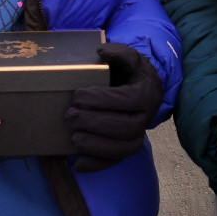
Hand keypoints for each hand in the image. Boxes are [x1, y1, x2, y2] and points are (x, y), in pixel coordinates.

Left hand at [65, 43, 163, 172]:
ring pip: (123, 149)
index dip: (102, 100)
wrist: (141, 88)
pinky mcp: (127, 147)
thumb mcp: (129, 57)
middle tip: (70, 115)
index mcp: (146, 93)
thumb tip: (101, 51)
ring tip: (74, 137)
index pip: (127, 100)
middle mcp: (146, 117)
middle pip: (125, 127)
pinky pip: (116, 161)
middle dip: (95, 123)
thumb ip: (119, 52)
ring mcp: (138, 135)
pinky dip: (97, 165)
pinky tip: (78, 163)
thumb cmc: (130, 72)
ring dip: (96, 146)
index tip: (78, 96)